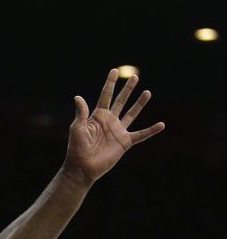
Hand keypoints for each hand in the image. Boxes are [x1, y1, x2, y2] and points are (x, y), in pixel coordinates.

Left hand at [63, 69, 163, 185]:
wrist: (82, 168)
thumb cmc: (76, 149)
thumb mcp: (77, 128)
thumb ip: (81, 112)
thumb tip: (78, 97)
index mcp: (98, 116)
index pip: (106, 95)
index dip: (110, 83)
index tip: (114, 71)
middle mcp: (110, 121)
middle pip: (121, 101)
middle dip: (127, 89)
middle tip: (135, 77)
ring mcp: (118, 131)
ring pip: (132, 114)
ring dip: (139, 103)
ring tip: (147, 92)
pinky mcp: (125, 142)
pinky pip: (141, 135)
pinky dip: (151, 130)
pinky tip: (161, 124)